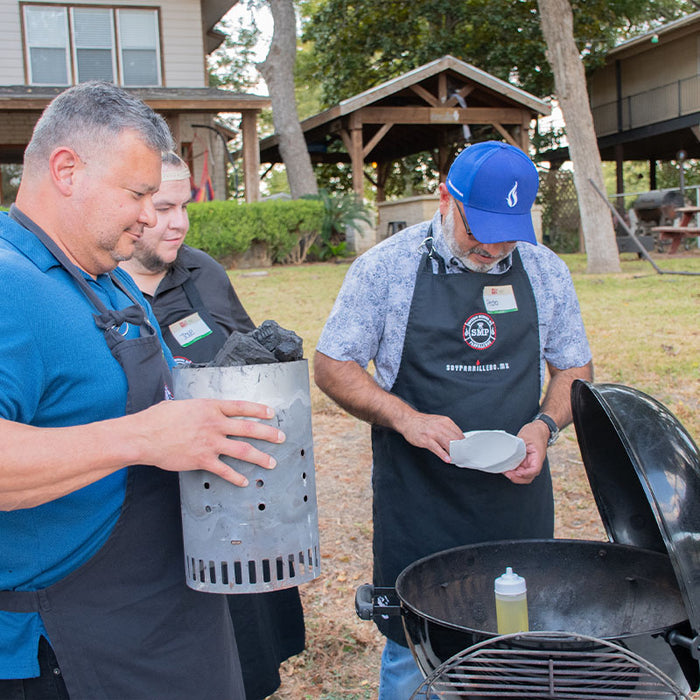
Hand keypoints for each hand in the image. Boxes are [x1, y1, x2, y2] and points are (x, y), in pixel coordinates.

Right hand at [135, 399, 285, 487]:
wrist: (144, 436)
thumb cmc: (159, 418)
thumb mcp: (183, 405)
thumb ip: (200, 409)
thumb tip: (207, 412)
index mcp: (210, 407)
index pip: (241, 407)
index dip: (259, 410)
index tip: (271, 413)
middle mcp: (214, 424)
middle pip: (249, 428)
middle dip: (268, 433)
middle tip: (281, 437)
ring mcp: (210, 442)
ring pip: (243, 450)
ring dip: (260, 457)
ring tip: (271, 462)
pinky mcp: (202, 460)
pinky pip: (225, 470)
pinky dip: (236, 477)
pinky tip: (244, 481)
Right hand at [397, 410, 463, 462]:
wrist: (408, 420)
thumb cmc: (423, 423)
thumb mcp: (438, 422)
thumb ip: (448, 430)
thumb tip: (458, 440)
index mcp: (446, 422)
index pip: (459, 434)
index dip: (465, 443)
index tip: (467, 450)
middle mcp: (441, 426)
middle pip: (456, 439)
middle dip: (462, 449)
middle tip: (465, 457)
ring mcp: (433, 433)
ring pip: (448, 444)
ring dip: (455, 453)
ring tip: (459, 459)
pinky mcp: (426, 440)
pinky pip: (437, 448)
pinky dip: (443, 455)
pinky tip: (447, 459)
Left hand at [503, 420, 548, 483]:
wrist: (538, 429)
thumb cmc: (534, 432)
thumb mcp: (524, 437)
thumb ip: (517, 447)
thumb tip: (507, 453)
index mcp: (538, 456)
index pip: (535, 469)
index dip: (526, 473)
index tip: (517, 472)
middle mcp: (535, 462)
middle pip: (528, 477)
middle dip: (518, 478)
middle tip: (507, 473)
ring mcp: (530, 463)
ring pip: (524, 476)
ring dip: (514, 476)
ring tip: (505, 471)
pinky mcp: (525, 462)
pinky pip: (520, 470)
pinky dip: (513, 472)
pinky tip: (506, 469)